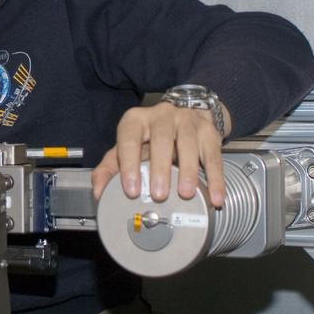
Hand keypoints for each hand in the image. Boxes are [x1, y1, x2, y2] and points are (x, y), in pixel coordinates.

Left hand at [91, 101, 229, 207]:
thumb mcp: (127, 148)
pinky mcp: (209, 132)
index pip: (129, 138)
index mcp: (136, 121)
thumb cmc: (150, 139)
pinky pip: (213, 156)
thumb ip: (110, 168)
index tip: (131, 189)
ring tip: (185, 194)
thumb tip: (98, 193)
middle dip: (160, 168)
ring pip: (188, 143)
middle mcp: (162, 116)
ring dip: (188, 171)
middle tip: (159, 194)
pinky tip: (215, 197)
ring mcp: (187, 121)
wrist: (186, 116)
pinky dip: (215, 179)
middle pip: (161, 139)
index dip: (128, 163)